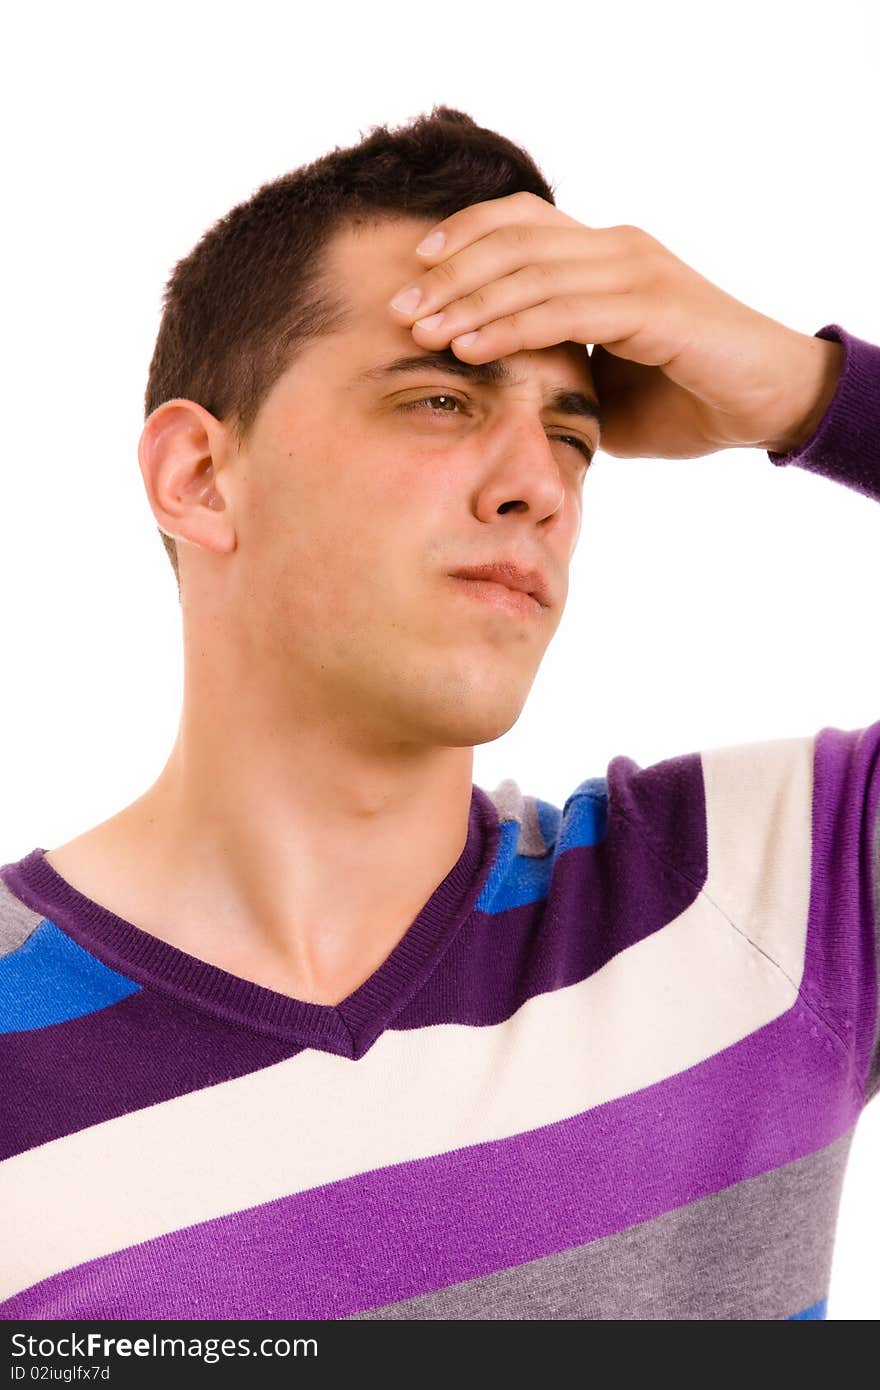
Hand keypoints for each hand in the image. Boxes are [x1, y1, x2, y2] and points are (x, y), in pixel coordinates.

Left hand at [388, 192, 843, 458]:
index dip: (464, 237)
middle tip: (399, 311)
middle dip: (448, 275)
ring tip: (421, 333)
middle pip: (514, 240)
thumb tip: (501, 396)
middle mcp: (618, 248)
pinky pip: (564, 310)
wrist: (766, 403)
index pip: (522, 222)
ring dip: (468, 303)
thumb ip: (558, 372)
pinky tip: (470, 349)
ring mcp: (636, 271)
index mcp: (605, 255)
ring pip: (531, 271)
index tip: (414, 273)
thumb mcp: (604, 385)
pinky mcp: (652, 306)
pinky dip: (511, 328)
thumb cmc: (687, 399)